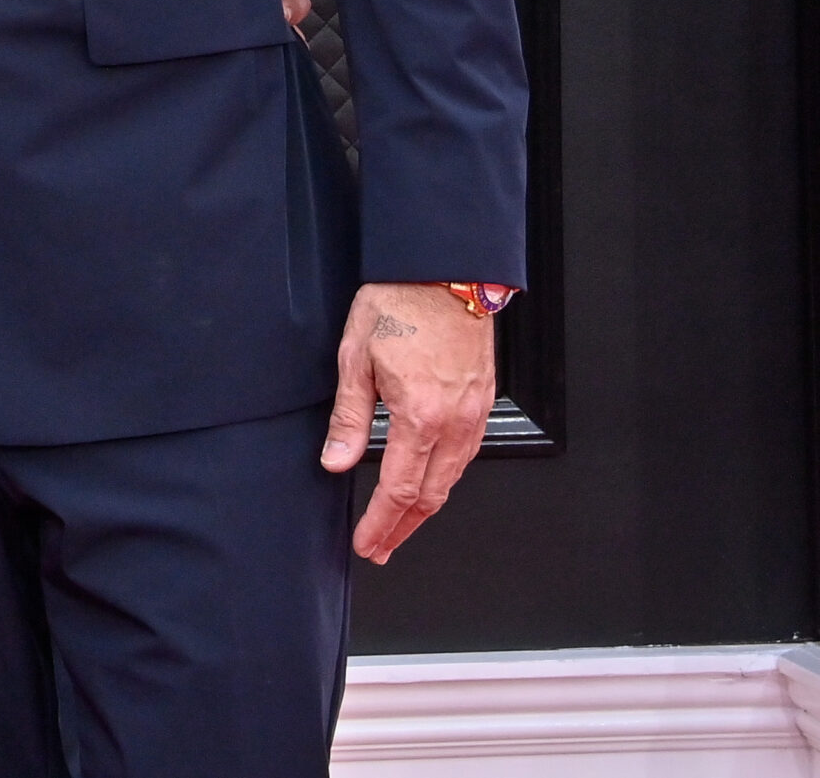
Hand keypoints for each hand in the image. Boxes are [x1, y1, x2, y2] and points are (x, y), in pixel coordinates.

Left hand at [319, 282, 494, 562]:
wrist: (445, 272)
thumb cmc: (400, 301)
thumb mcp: (355, 356)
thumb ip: (349, 416)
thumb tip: (336, 461)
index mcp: (419, 415)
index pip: (398, 490)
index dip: (381, 524)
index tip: (368, 544)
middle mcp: (454, 422)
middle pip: (429, 497)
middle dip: (403, 529)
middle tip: (381, 548)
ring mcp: (473, 414)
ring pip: (451, 480)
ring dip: (425, 509)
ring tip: (401, 525)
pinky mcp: (483, 402)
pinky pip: (466, 456)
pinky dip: (445, 479)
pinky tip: (429, 482)